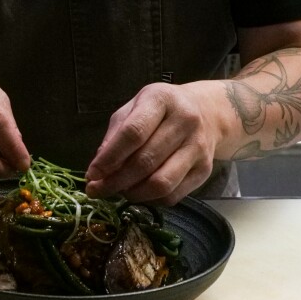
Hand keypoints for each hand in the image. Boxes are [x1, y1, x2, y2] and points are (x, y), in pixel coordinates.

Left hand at [85, 82, 219, 204]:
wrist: (208, 112)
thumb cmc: (161, 111)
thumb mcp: (134, 109)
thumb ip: (115, 135)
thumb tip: (99, 168)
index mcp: (162, 99)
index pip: (133, 132)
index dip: (110, 157)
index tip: (92, 174)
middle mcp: (185, 121)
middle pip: (145, 161)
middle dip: (115, 181)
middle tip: (97, 190)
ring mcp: (198, 147)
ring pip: (161, 183)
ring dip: (133, 194)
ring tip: (118, 191)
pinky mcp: (205, 170)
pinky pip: (173, 195)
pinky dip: (150, 200)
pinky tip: (139, 193)